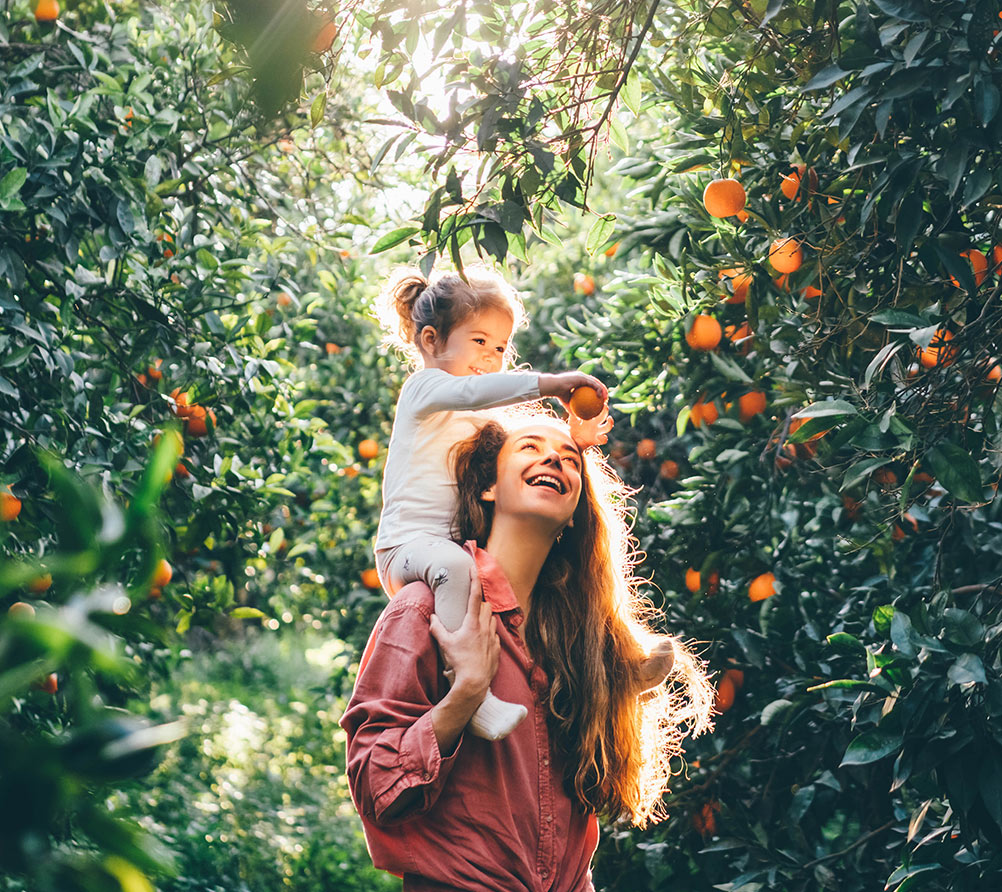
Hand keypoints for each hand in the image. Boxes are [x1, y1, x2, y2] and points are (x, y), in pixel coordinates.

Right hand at [428, 587, 499, 707]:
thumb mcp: (444, 644)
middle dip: (480, 602)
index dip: (474, 580)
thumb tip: (432, 617)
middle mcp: (485, 627)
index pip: (474, 595)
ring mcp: (493, 637)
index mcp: (472, 622)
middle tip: (471, 605)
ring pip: (492, 619)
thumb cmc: (459, 661)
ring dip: (485, 616)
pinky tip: (481, 640)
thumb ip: (437, 628)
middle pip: (486, 606)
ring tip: (475, 622)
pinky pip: (495, 634)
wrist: (474, 681)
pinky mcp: (497, 648)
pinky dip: (489, 632)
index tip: (473, 568)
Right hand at [537, 371, 607, 409]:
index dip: (597, 392)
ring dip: (603, 389)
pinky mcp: (582, 377)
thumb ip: (573, 409)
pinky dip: (598, 389)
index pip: (591, 386)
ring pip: (596, 382)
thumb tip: (579, 418)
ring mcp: (582, 376)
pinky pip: (592, 383)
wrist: (553, 387)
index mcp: (579, 381)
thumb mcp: (567, 404)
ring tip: (606, 398)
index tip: (600, 400)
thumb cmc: (558, 395)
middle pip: (595, 383)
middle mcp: (582, 377)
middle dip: (602, 390)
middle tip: (605, 400)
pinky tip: (601, 397)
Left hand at [568, 406, 613, 447]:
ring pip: (608, 427)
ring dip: (610, 423)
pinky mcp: (596, 441)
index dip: (601, 405)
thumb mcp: (572, 420)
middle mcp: (596, 425)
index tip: (601, 400)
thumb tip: (573, 405)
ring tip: (609, 418)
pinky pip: (604, 440)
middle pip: (605, 416)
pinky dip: (604, 438)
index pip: (598, 410)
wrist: (571, 441)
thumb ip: (573, 413)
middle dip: (606, 410)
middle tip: (605, 406)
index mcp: (591, 418)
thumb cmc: (572, 430)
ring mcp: (597, 432)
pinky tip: (601, 436)